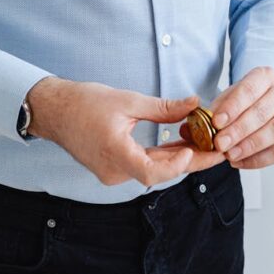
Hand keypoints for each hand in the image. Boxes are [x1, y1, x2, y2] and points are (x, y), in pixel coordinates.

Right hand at [27, 77, 229, 187]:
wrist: (55, 110)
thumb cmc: (85, 102)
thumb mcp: (127, 99)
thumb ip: (162, 107)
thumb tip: (193, 105)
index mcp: (115, 154)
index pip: (152, 171)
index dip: (176, 164)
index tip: (196, 150)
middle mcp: (114, 171)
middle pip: (158, 173)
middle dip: (190, 162)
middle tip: (218, 152)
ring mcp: (112, 173)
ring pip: (152, 170)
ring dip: (177, 158)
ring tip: (205, 145)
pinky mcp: (112, 169)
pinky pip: (142, 166)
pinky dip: (161, 156)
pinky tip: (178, 145)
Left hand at [178, 66, 273, 170]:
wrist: (271, 96)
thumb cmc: (247, 97)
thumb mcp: (229, 95)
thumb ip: (213, 109)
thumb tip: (188, 128)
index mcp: (265, 75)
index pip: (249, 90)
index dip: (233, 107)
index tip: (216, 122)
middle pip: (262, 112)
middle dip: (239, 130)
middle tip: (220, 144)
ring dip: (249, 146)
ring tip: (230, 155)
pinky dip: (259, 159)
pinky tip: (240, 162)